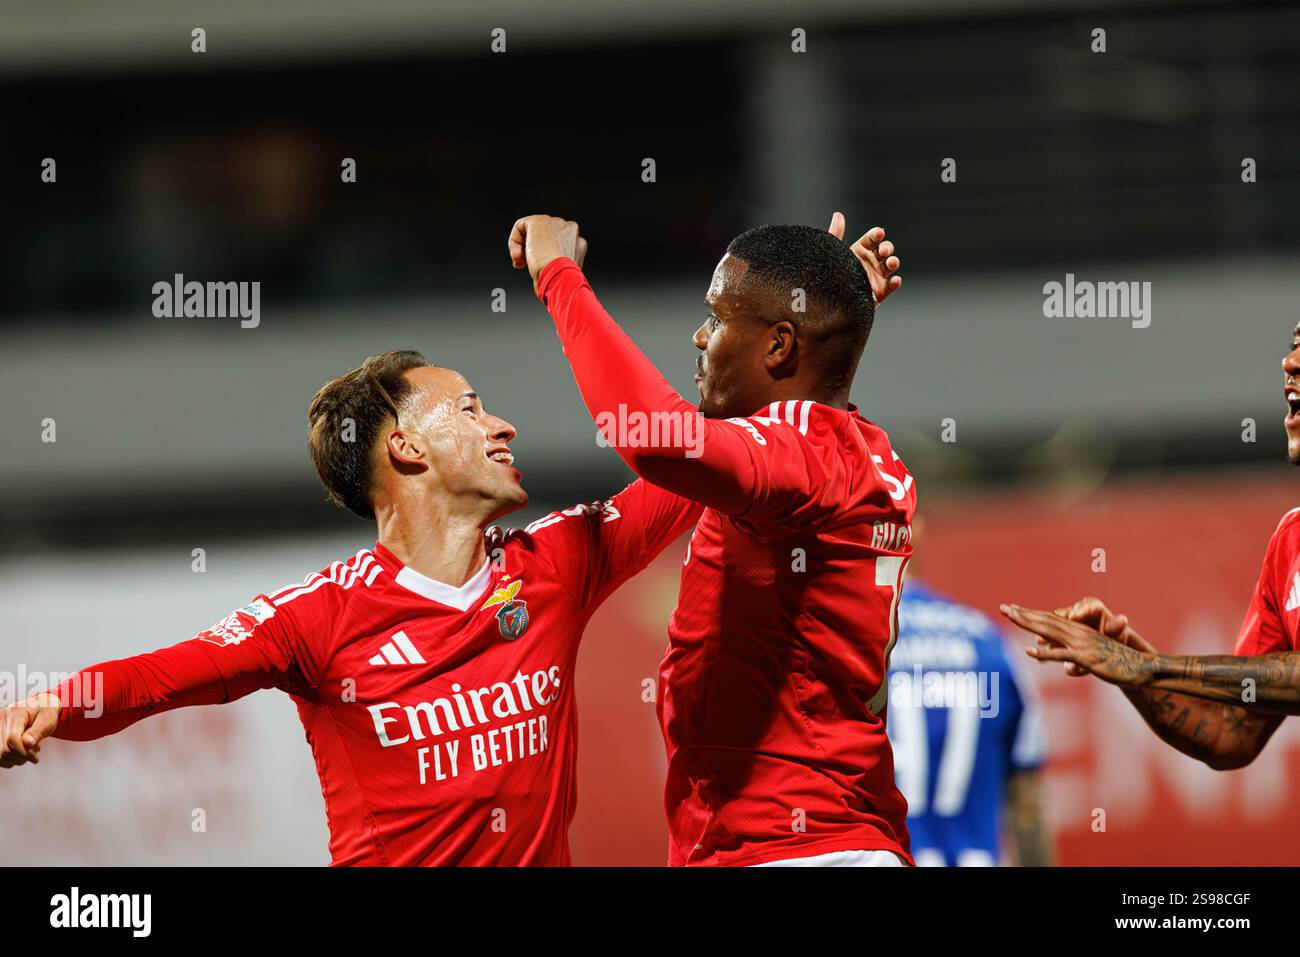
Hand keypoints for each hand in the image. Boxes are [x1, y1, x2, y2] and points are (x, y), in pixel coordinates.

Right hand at [0, 693, 59, 767]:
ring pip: (0, 755)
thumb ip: (37, 731)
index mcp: (15, 713)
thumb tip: (27, 743)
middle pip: (4, 749)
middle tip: (34, 753)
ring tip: (28, 751)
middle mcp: (1, 719)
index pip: (13, 738)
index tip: (35, 754)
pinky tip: (19, 753)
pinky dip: (9, 759)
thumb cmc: (44, 714)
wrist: (40, 709)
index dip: (23, 751)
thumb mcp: (46, 720)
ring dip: (15, 759)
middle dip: (21, 756)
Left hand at [508, 215, 588, 295]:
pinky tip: (517, 255)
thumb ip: (555, 262)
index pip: (556, 243)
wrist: (560, 277)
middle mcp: (569, 230)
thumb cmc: (561, 281)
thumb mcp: (562, 273)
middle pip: (544, 235)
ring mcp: (555, 223)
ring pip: (532, 231)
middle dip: (532, 250)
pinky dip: (514, 241)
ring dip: (523, 248)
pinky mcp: (539, 221)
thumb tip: (539, 263)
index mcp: (578, 243)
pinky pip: (520, 226)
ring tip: (520, 262)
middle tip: (525, 265)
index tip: (536, 269)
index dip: (543, 255)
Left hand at [828, 212, 901, 303]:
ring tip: (891, 262)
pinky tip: (895, 280)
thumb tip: (838, 215)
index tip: (878, 233)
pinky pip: (891, 286)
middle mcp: (870, 262)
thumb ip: (836, 234)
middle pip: (884, 250)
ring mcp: (876, 277)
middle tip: (883, 251)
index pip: (872, 238)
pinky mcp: (879, 293)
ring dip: (894, 262)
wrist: (828, 303)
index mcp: (859, 251)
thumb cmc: (829, 276)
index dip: (876, 235)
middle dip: (887, 248)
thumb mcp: (832, 253)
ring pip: (890, 266)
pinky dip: (895, 283)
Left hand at [999, 603, 1154, 688]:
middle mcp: (1078, 634)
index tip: (1012, 609)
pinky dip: (1046, 653)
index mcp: (1079, 632)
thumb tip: (1065, 667)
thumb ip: (1076, 659)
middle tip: (1003, 607)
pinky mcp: (1087, 659)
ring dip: (1029, 624)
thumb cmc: (1119, 664)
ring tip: (1010, 617)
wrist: (1143, 667)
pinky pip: (1064, 654)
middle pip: (1045, 621)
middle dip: (1023, 614)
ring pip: (1050, 631)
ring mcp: (1082, 645)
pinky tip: (1030, 651)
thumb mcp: (1093, 660)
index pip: (1050, 620)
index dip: (1030, 614)